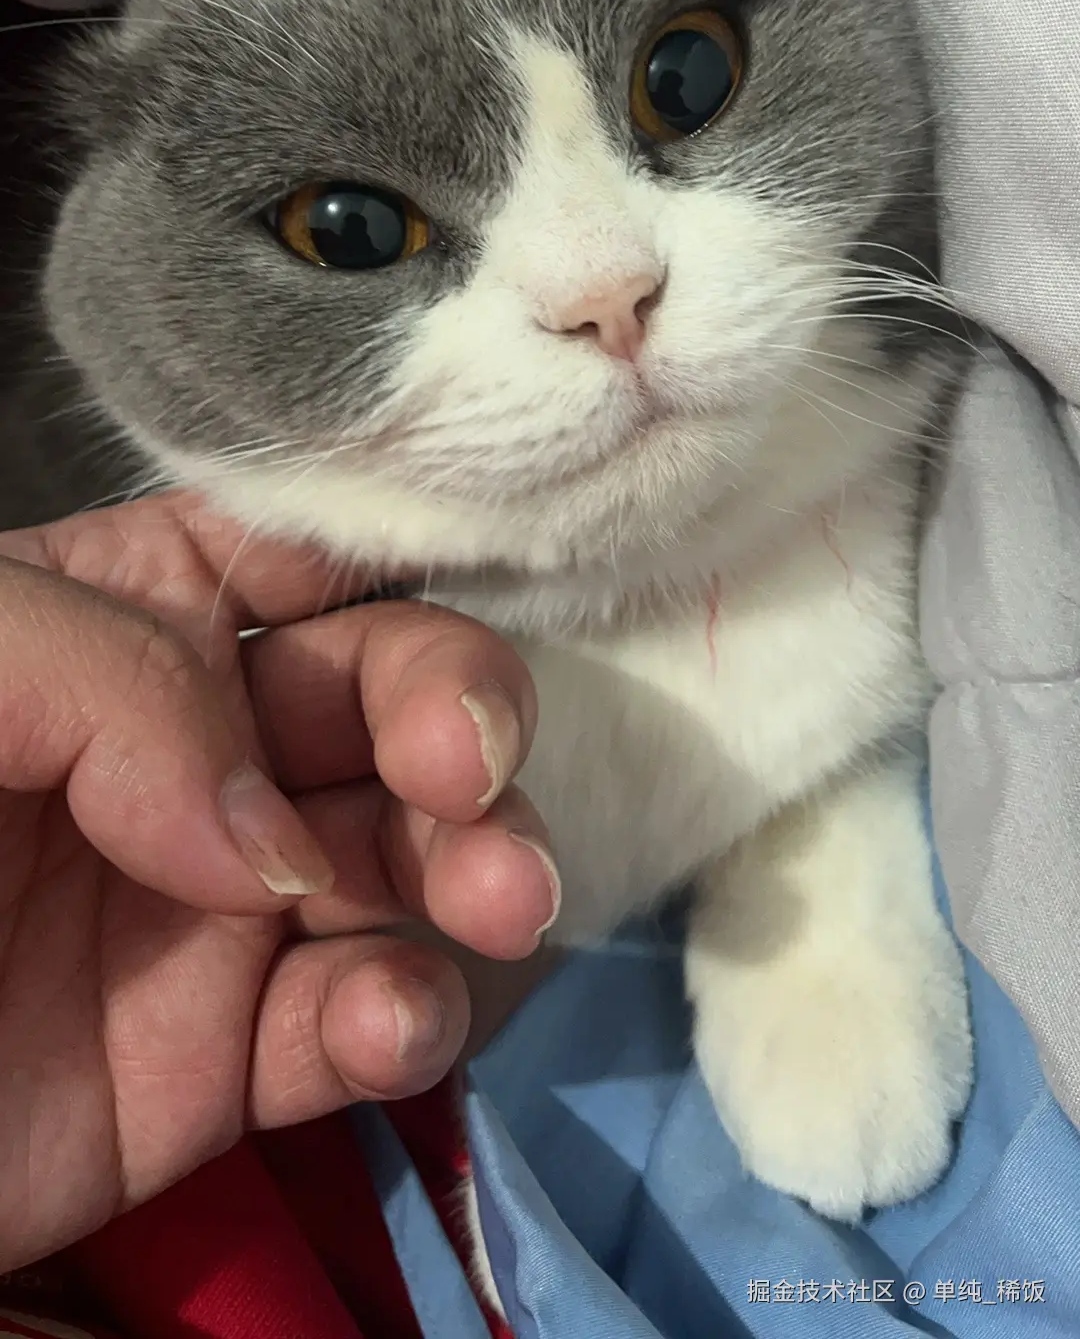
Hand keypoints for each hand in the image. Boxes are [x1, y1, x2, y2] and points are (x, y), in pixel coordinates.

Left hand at [0, 490, 556, 1270]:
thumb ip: (116, 682)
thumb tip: (275, 843)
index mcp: (125, 617)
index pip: (303, 555)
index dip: (405, 554)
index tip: (475, 586)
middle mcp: (197, 747)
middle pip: (391, 694)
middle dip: (461, 716)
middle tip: (464, 775)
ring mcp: (220, 906)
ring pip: (410, 856)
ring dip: (479, 867)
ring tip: (491, 901)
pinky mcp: (220, 1060)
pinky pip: (355, 1021)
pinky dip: (402, 1019)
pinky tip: (379, 1026)